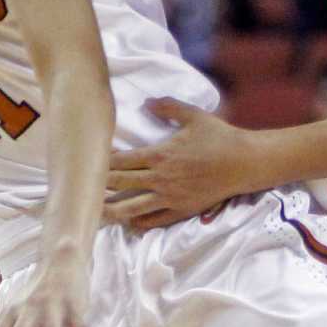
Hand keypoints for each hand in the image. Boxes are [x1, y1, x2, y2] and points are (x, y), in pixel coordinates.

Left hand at [104, 97, 256, 227]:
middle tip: (82, 185)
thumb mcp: (194, 116)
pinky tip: (129, 222)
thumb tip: (146, 103)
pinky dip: (139, 222)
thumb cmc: (220, 137)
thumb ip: (167, 107)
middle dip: (100, 184)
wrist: (244, 163)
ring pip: (131, 208)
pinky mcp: (181, 210)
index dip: (103, 161)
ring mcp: (170, 198)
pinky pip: (154, 221)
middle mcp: (160, 179)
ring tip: (96, 212)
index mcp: (160, 155)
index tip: (91, 160)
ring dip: (112, 210)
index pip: (121, 161)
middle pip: (120, 184)